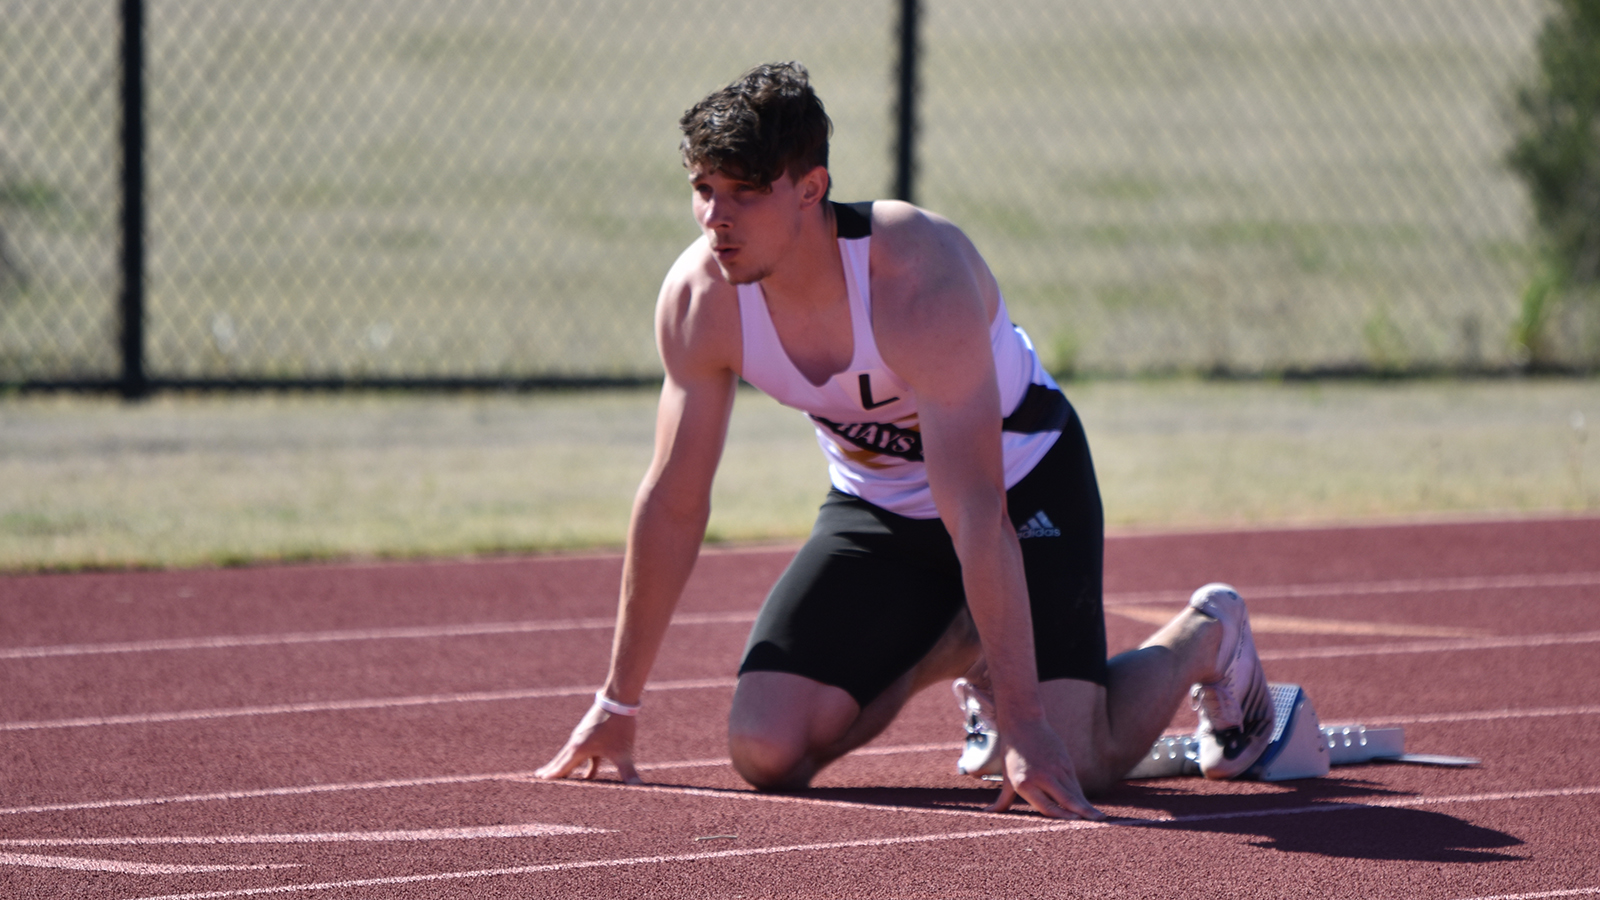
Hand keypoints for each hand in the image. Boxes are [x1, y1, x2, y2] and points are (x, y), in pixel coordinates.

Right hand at [534, 702, 642, 784]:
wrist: (619, 699)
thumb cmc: (619, 726)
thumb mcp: (623, 752)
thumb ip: (628, 772)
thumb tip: (638, 788)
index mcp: (579, 750)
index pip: (562, 767)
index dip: (552, 776)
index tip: (540, 782)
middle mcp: (577, 743)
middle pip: (561, 760)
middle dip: (552, 770)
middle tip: (538, 777)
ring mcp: (583, 736)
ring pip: (571, 755)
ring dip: (565, 765)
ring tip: (556, 773)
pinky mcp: (591, 732)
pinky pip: (584, 752)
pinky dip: (583, 762)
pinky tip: (589, 773)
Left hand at [985, 719, 1104, 820]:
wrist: (1022, 724)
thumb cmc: (1012, 754)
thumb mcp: (1007, 778)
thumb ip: (1002, 800)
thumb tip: (987, 813)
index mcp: (1025, 784)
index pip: (1047, 806)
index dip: (1062, 816)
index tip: (1074, 823)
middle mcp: (1042, 777)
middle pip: (1066, 799)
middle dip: (1082, 813)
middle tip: (1097, 822)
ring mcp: (1056, 769)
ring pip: (1074, 791)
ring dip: (1086, 806)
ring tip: (1099, 818)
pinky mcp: (1065, 762)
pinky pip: (1074, 783)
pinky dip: (1080, 795)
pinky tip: (1087, 805)